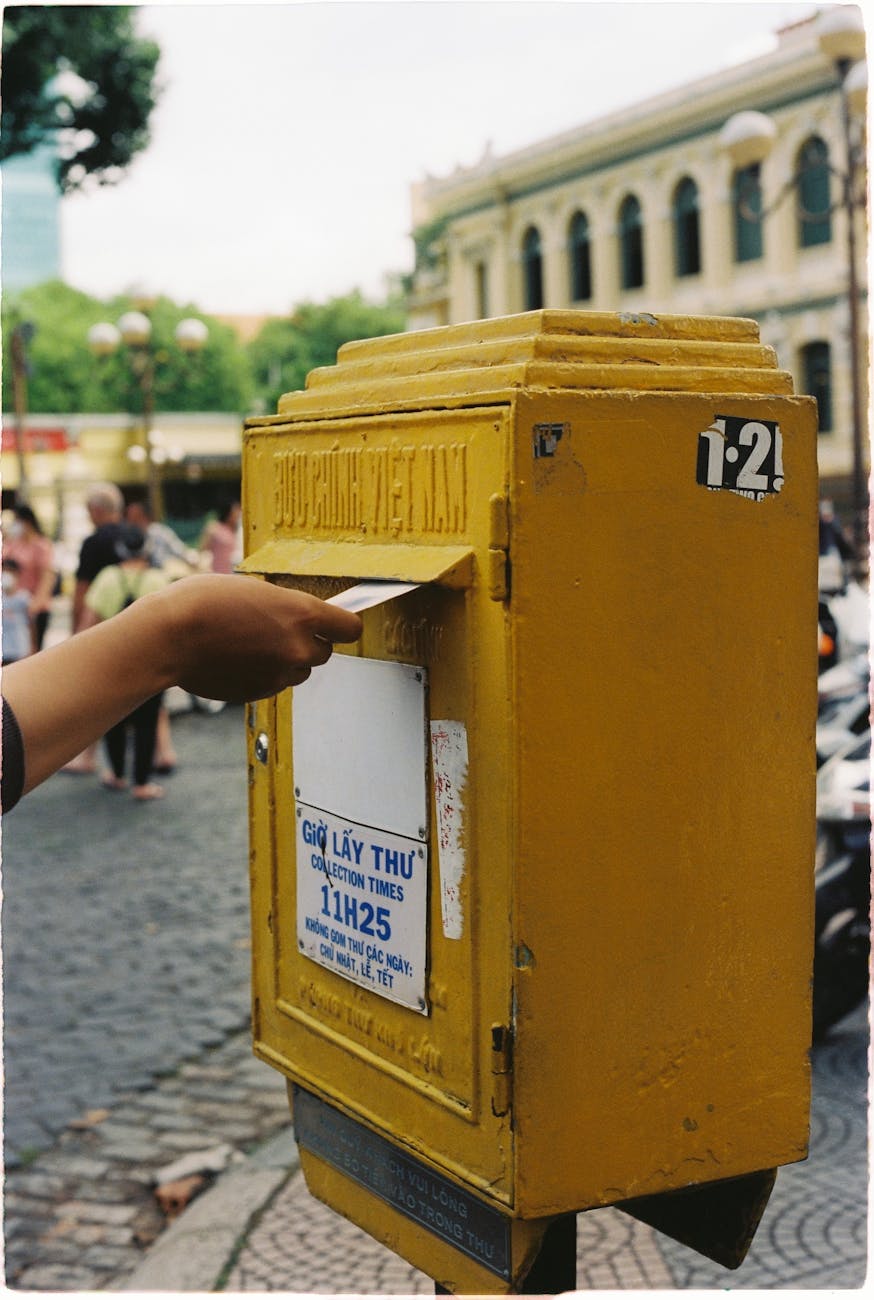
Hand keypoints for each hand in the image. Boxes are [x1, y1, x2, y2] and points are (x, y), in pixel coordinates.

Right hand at [150, 574, 361, 701]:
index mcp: (302, 614)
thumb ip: (285, 606)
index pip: (350, 628)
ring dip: (287, 660)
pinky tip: (239, 658)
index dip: (342, 625)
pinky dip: (265, 673)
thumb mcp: (254, 589)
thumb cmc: (204, 602)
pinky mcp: (260, 692)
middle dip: (309, 642)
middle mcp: (298, 647)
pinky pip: (275, 683)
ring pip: (300, 671)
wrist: (169, 636)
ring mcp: (279, 674)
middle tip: (282, 630)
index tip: (335, 623)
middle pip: (325, 652)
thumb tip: (300, 618)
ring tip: (254, 643)